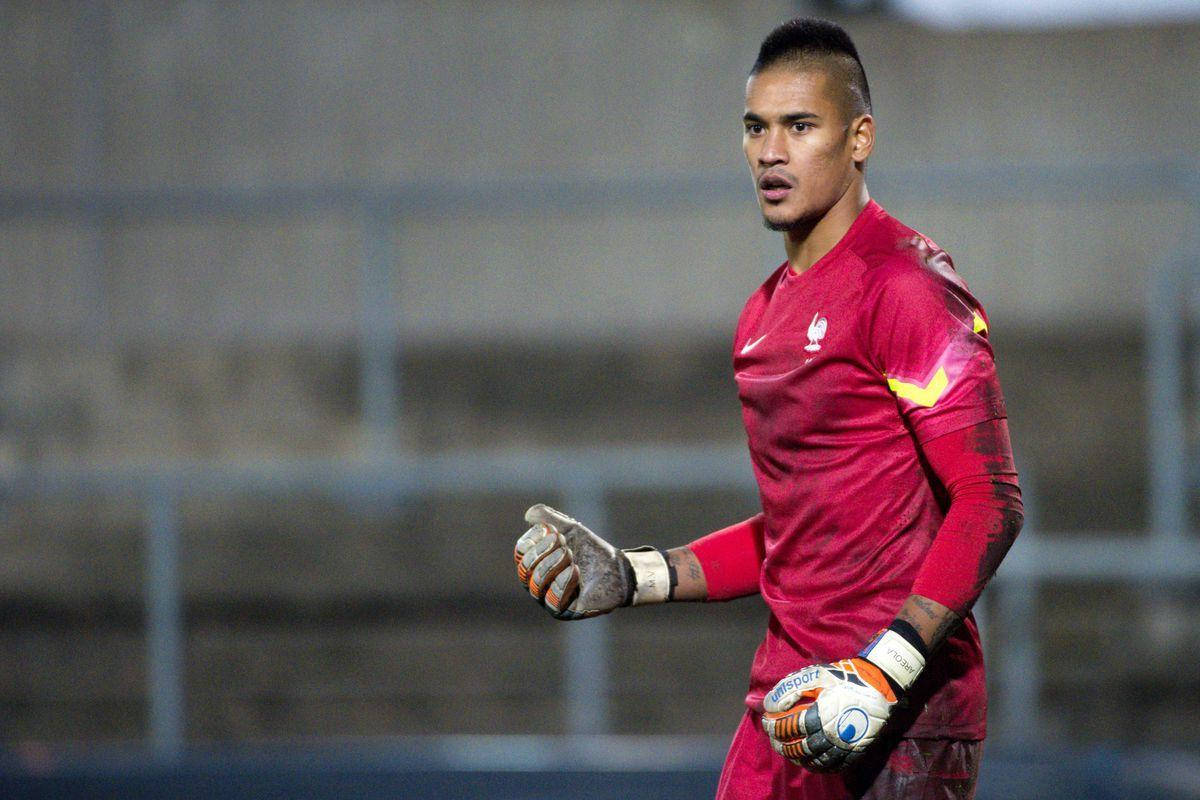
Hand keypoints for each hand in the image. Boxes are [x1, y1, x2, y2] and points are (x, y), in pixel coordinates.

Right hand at [513, 504, 671, 619]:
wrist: (616, 568)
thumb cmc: (590, 550)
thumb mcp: (570, 529)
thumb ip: (550, 518)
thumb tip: (529, 514)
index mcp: (534, 563)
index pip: (521, 552)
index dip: (534, 539)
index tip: (554, 531)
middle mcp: (536, 583)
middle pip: (525, 568)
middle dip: (544, 552)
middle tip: (565, 544)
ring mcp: (547, 599)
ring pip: (536, 584)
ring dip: (553, 564)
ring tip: (571, 555)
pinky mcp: (563, 611)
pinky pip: (552, 600)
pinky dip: (563, 581)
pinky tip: (575, 570)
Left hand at [761, 628, 925, 771]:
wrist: (880, 684)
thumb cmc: (844, 677)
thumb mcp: (815, 675)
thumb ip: (789, 689)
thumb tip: (769, 704)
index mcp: (820, 716)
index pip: (789, 728)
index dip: (773, 727)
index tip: (766, 723)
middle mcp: (832, 735)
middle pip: (800, 748)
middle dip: (782, 746)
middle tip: (774, 740)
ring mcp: (846, 746)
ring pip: (816, 760)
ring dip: (798, 758)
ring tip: (790, 752)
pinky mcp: (857, 751)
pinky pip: (835, 766)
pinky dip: (820, 766)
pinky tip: (812, 761)